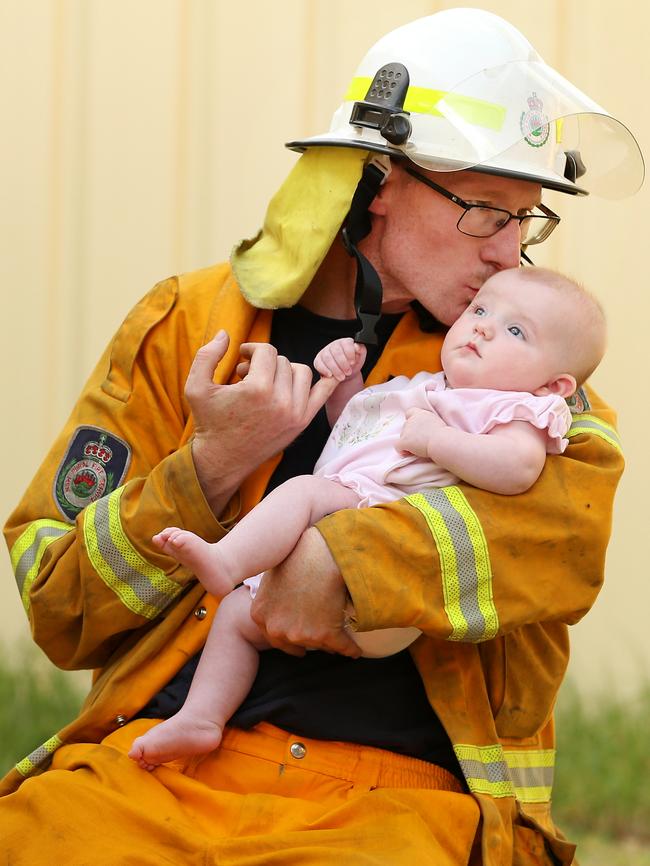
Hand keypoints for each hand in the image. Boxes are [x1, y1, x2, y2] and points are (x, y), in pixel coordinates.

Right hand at [186, 331, 338, 512]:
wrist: (222, 460)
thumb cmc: (210, 422)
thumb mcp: (196, 387)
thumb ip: (207, 355)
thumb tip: (225, 333)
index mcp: (257, 389)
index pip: (266, 351)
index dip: (252, 349)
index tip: (241, 358)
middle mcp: (280, 401)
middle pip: (282, 361)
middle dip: (263, 363)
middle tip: (246, 375)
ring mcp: (295, 413)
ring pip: (301, 372)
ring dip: (284, 371)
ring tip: (266, 381)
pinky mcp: (301, 423)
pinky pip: (322, 393)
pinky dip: (326, 380)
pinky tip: (326, 371)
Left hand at [250, 528, 361, 657]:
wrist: (321, 555)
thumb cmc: (298, 557)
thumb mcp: (272, 577)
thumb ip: (271, 598)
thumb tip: (280, 603)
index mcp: (260, 616)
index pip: (274, 637)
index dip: (288, 640)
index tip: (298, 645)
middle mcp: (277, 629)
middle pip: (295, 643)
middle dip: (307, 643)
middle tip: (316, 642)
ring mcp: (300, 634)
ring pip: (319, 644)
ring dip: (329, 642)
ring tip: (339, 638)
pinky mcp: (325, 635)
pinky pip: (341, 647)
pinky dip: (350, 649)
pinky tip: (355, 650)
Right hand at [314, 338, 366, 382]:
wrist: (345, 374)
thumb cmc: (353, 364)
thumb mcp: (360, 357)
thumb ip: (361, 350)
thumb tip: (357, 347)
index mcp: (345, 342)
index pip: (346, 344)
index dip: (349, 354)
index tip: (352, 362)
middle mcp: (334, 345)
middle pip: (336, 352)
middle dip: (343, 364)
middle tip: (348, 372)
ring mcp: (325, 352)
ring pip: (327, 358)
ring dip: (335, 369)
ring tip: (341, 376)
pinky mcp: (318, 360)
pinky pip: (319, 364)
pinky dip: (324, 370)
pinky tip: (330, 375)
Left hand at [398, 407, 446, 457]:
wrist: (442, 442)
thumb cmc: (444, 436)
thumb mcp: (437, 424)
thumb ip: (427, 423)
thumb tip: (423, 431)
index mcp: (421, 414)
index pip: (410, 412)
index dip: (411, 420)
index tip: (416, 429)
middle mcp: (412, 419)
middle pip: (405, 426)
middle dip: (410, 434)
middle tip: (419, 442)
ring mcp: (407, 430)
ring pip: (402, 437)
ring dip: (408, 443)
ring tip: (418, 448)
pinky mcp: (404, 440)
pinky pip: (398, 446)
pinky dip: (402, 450)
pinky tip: (409, 454)